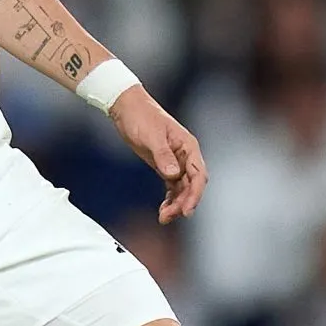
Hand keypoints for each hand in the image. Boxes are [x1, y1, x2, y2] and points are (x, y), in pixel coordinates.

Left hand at [110, 88, 208, 223]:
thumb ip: (163, 155)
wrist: (126, 107)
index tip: (187, 210)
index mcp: (188, 147)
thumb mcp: (152, 136)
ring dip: (176, 204)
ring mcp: (175, 161)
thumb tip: (173, 174)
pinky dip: (170, 199)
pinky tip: (163, 210)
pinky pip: (172, 187)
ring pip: (182, 188)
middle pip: (192, 185)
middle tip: (169, 216)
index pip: (198, 175)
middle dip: (183, 203)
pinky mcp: (164, 165)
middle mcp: (185, 156)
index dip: (195, 194)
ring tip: (164, 217)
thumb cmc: (141, 116)